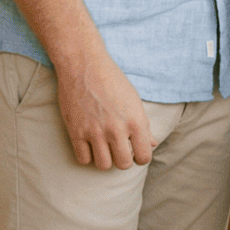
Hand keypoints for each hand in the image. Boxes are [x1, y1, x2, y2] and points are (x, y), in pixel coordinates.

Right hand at [53, 50, 155, 169]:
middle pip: (123, 164)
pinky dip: (87, 155)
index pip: (144, 157)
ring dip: (105, 158)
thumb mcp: (133, 99)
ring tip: (103, 147)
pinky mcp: (76, 131)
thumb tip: (152, 144)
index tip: (135, 151)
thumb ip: (143, 125)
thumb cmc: (112, 80)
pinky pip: (83, 159)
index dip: (140, 157)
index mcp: (135, 121)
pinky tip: (89, 144)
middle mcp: (117, 129)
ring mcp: (95, 132)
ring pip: (104, 165)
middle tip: (118, 148)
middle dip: (123, 159)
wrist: (84, 64)